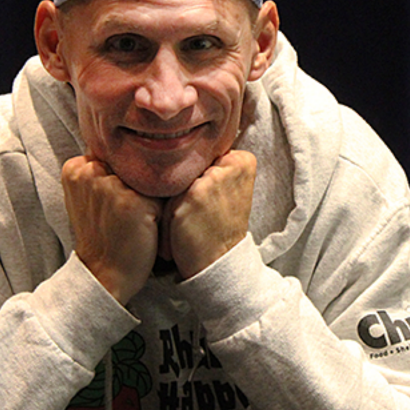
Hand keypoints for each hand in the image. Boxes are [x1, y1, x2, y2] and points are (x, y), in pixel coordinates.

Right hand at [62, 155, 162, 303]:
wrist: (103, 274)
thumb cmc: (101, 235)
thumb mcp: (87, 197)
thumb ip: (99, 171)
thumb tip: (132, 146)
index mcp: (75, 167)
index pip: (114, 155)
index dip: (121, 179)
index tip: (112, 203)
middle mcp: (90, 171)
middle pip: (132, 165)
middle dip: (136, 185)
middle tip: (124, 215)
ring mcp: (111, 185)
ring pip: (148, 179)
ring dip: (150, 197)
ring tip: (136, 221)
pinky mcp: (133, 201)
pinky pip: (161, 195)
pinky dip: (160, 212)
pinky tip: (146, 227)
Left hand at [159, 150, 254, 278]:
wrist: (218, 263)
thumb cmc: (217, 227)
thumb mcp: (226, 191)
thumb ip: (213, 166)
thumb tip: (177, 146)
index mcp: (243, 159)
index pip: (202, 156)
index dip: (195, 181)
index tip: (205, 205)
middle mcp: (232, 162)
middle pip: (188, 166)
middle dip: (182, 191)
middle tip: (194, 217)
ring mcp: (213, 176)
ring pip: (175, 180)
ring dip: (171, 203)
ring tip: (185, 223)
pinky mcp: (194, 192)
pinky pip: (166, 196)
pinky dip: (166, 215)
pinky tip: (177, 229)